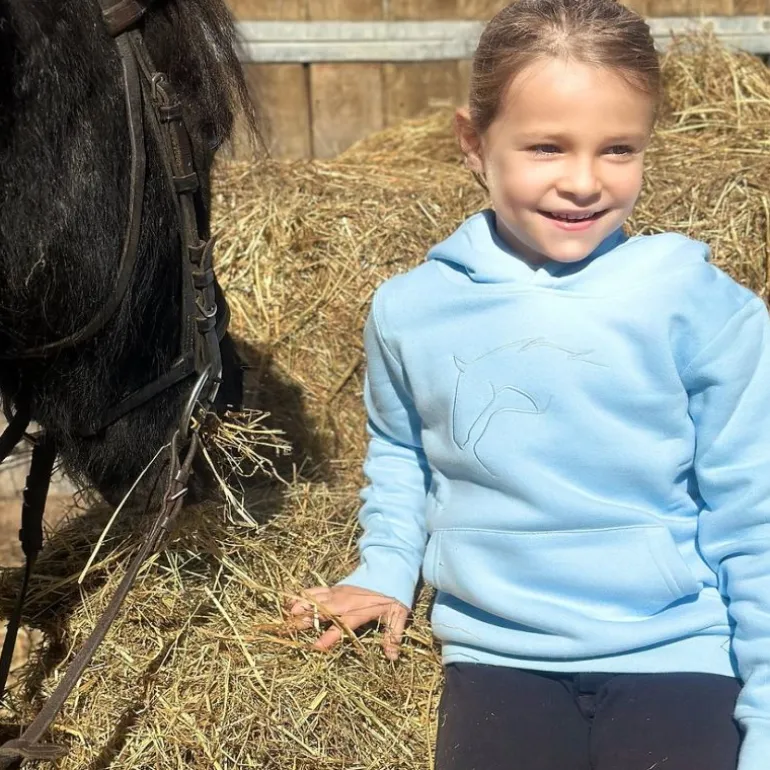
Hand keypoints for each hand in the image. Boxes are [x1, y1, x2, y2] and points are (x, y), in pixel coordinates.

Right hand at [287, 585, 409, 660]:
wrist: (389, 569)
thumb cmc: (392, 595)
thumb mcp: (397, 616)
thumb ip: (393, 636)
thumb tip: (393, 656)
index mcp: (356, 613)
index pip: (339, 628)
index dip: (327, 638)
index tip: (314, 648)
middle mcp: (342, 603)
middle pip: (319, 613)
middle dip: (302, 621)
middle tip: (286, 630)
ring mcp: (336, 593)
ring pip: (313, 600)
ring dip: (299, 608)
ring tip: (284, 617)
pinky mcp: (334, 587)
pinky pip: (315, 591)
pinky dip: (302, 596)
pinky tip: (291, 601)